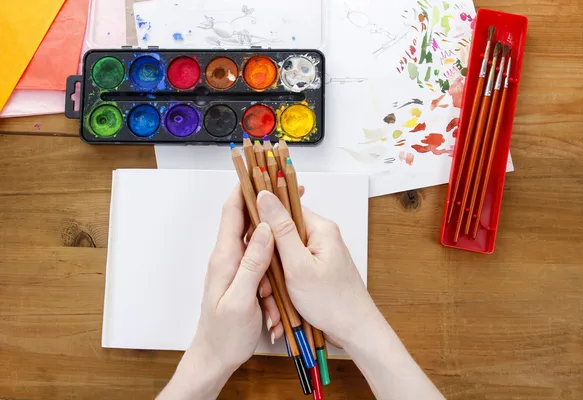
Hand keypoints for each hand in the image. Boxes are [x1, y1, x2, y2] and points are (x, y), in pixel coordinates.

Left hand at [158, 186, 282, 399]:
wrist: (216, 357)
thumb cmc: (225, 333)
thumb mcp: (241, 299)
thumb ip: (252, 264)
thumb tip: (263, 228)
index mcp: (224, 257)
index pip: (232, 212)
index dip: (245, 189)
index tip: (262, 171)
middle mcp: (229, 256)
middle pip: (247, 220)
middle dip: (268, 204)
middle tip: (293, 192)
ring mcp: (236, 266)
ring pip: (257, 239)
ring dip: (275, 231)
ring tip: (296, 216)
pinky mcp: (244, 277)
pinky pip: (262, 258)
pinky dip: (275, 254)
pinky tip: (288, 253)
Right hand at [256, 191, 444, 399]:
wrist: (355, 331)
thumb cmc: (332, 302)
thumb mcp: (298, 265)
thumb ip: (281, 229)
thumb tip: (265, 196)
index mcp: (320, 228)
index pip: (283, 209)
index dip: (262, 224)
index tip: (251, 243)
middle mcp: (321, 238)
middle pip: (281, 235)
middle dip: (268, 260)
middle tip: (266, 283)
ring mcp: (319, 254)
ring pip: (283, 256)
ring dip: (274, 278)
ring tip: (273, 300)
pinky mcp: (316, 270)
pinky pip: (291, 270)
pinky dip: (283, 286)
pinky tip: (280, 305)